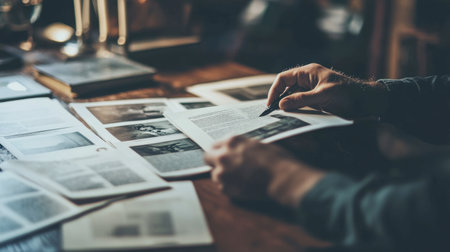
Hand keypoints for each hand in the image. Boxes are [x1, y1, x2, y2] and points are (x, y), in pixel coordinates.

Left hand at [204, 135, 324, 207]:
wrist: (282, 178)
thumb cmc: (276, 160)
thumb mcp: (258, 145)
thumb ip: (243, 146)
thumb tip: (238, 149)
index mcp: (232, 141)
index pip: (215, 144)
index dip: (220, 150)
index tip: (223, 154)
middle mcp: (223, 155)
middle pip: (207, 157)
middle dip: (214, 161)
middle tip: (224, 166)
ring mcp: (222, 173)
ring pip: (215, 174)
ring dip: (224, 176)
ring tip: (239, 178)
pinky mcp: (226, 188)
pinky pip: (223, 187)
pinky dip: (230, 187)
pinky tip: (243, 185)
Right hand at [267, 63, 387, 118]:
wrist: (366, 101)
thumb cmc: (348, 93)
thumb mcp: (323, 95)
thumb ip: (302, 99)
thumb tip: (281, 105)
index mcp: (308, 72)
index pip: (284, 78)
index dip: (274, 90)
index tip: (270, 104)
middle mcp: (308, 80)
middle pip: (286, 88)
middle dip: (279, 99)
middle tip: (273, 113)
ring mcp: (312, 90)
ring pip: (293, 98)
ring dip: (287, 106)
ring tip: (281, 117)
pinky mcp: (316, 100)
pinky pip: (301, 105)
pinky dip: (296, 111)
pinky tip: (293, 119)